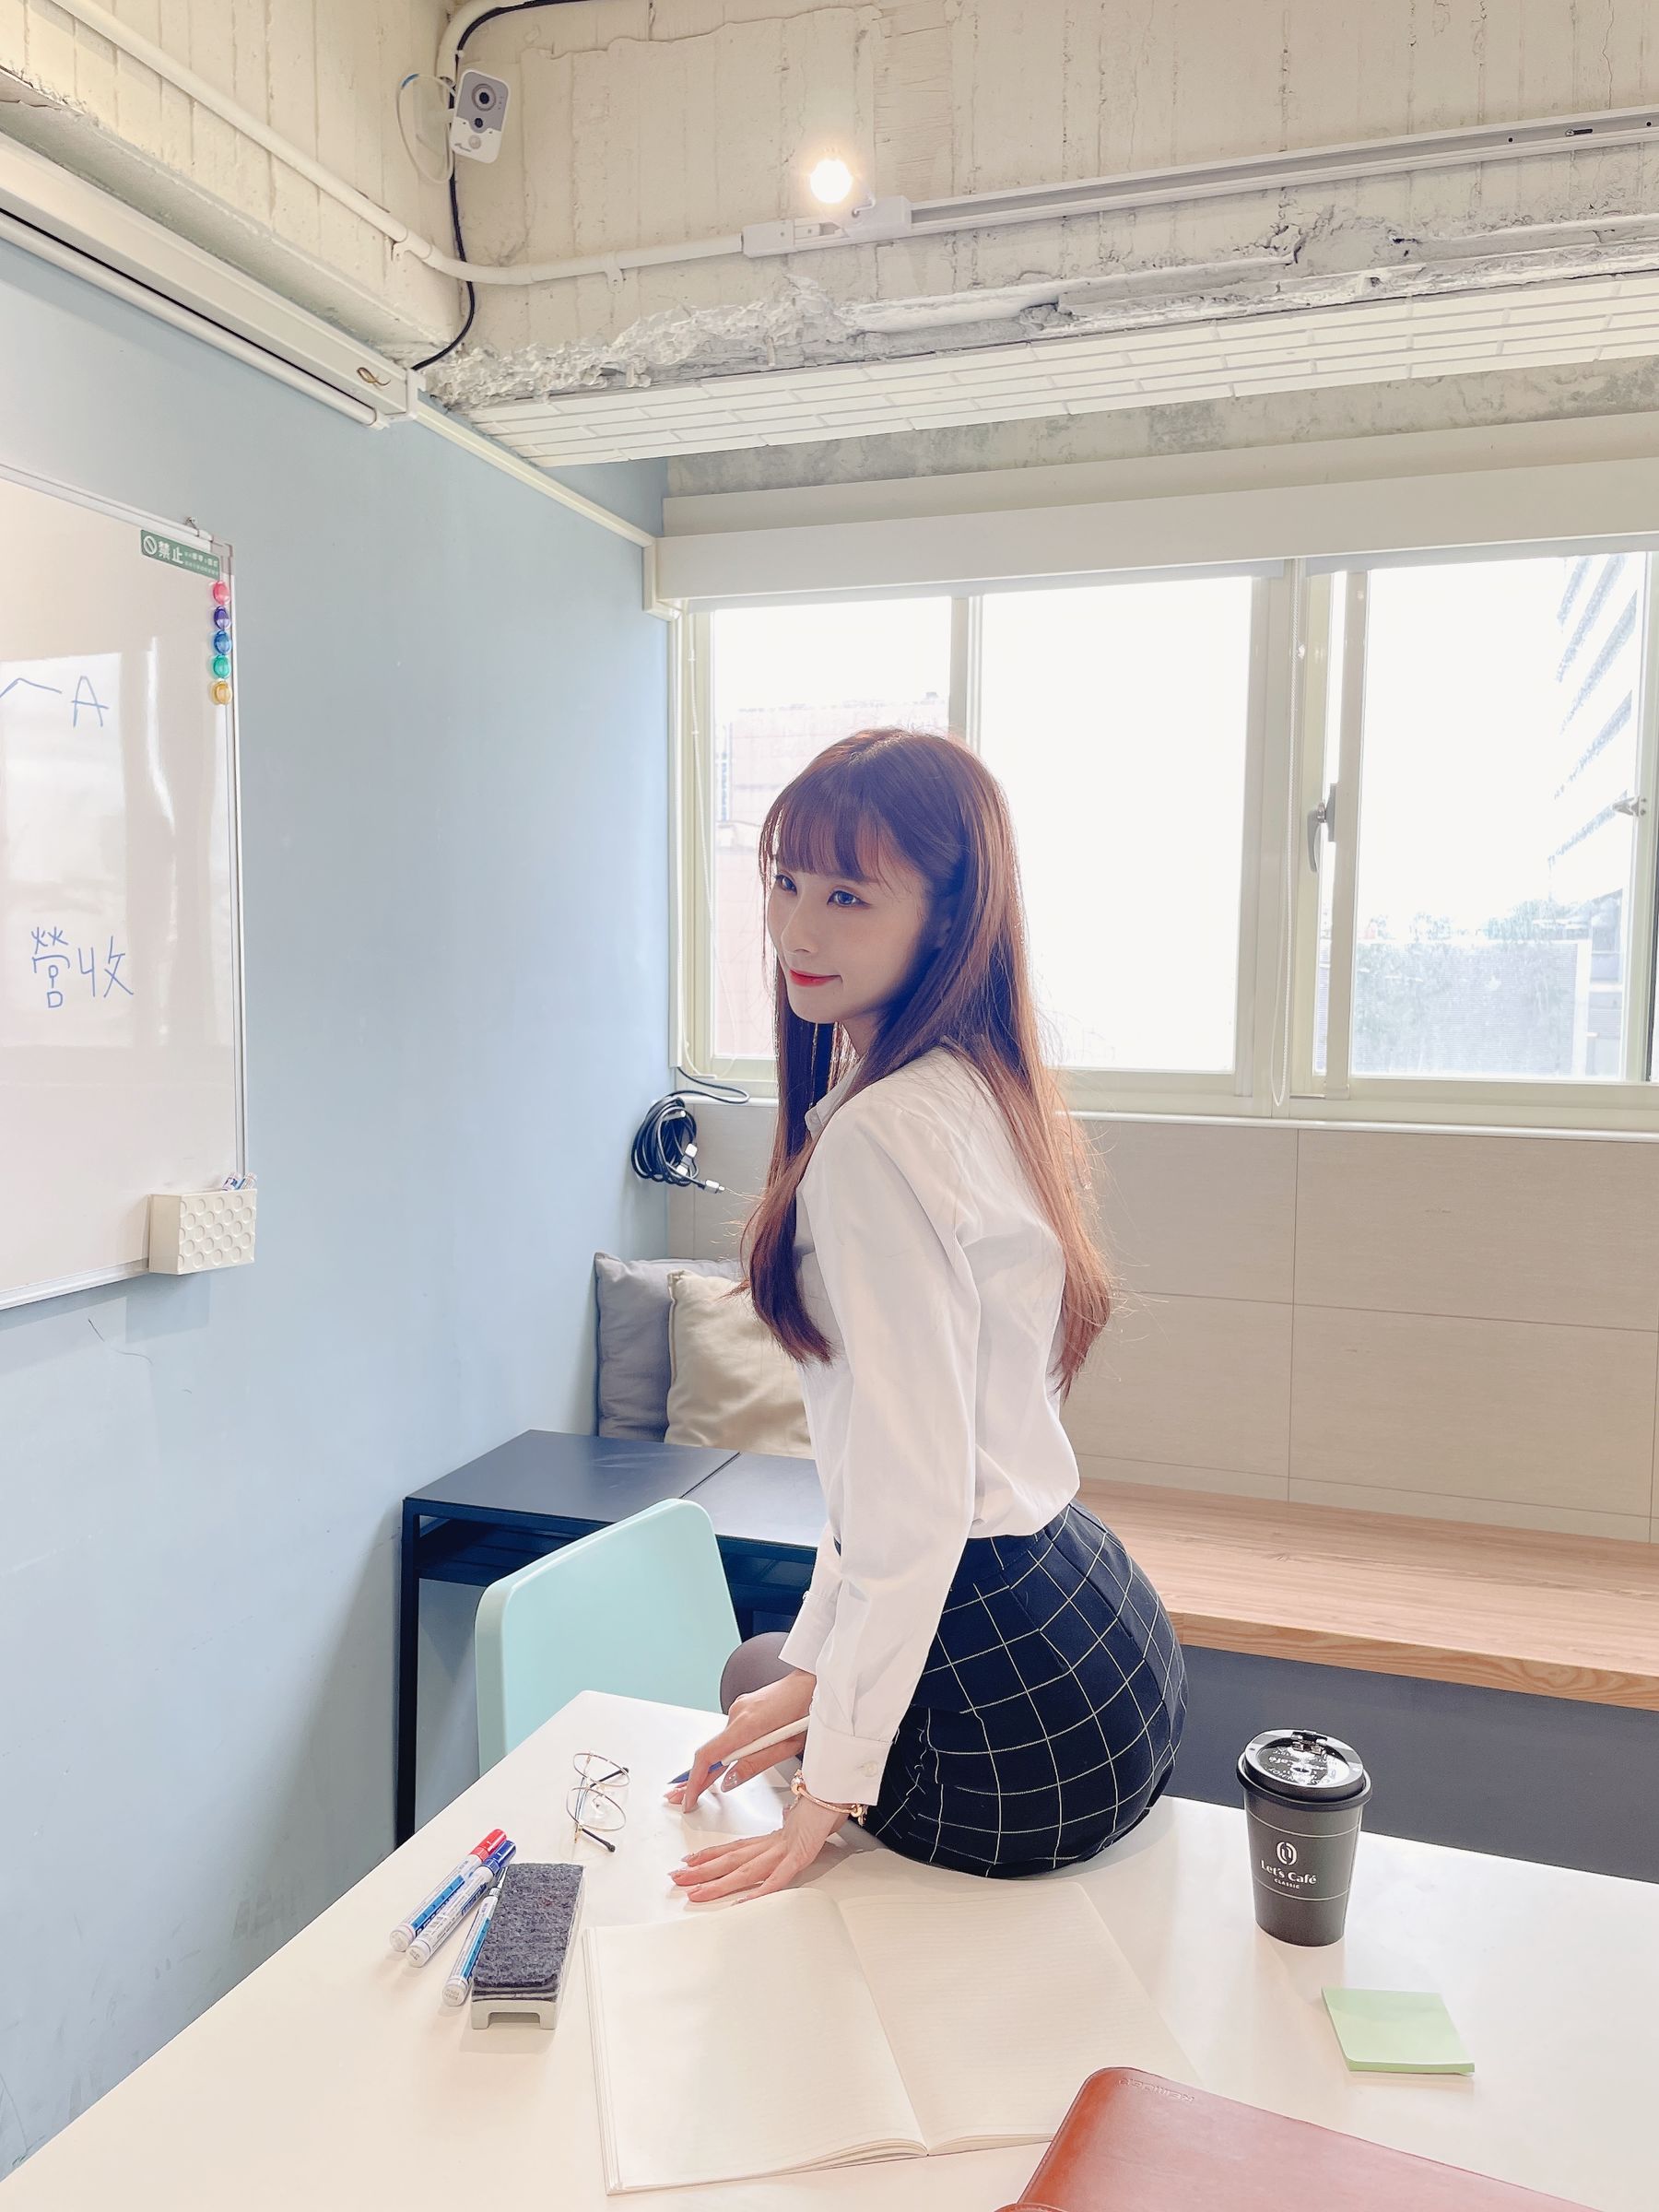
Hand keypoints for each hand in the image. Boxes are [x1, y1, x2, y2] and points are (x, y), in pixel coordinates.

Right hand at [665, 1668, 814, 1813]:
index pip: (708, 1756)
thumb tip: (728, 1782)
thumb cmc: (808, 1710)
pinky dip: (726, 1751)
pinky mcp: (745, 1707)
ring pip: (721, 1743)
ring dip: (713, 1766)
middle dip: (696, 1778)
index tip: (688, 1799)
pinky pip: (730, 1734)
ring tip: (702, 1788)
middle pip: (710, 1751)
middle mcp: (737, 1713)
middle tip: (684, 1799)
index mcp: (747, 1724)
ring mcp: (740, 1708)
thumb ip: (754, 1764)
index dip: (695, 1781)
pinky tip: (727, 1765)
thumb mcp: (786, 1747)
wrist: (815, 1681)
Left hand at [669, 1791, 846, 1903]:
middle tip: (676, 1879)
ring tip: (696, 1893)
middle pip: (731, 1860)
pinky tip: (741, 1902)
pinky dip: (757, 1892)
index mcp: (771, 1838)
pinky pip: (775, 1879)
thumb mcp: (804, 1821)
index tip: (688, 1862)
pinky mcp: (799, 1856)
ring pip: (744, 1871)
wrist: (839, 1789)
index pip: (734, 1848)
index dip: (709, 1855)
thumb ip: (793, 1827)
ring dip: (718, 1883)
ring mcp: (784, 1851)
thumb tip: (788, 1822)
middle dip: (701, 1872)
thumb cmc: (825, 1804)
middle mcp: (771, 1844)